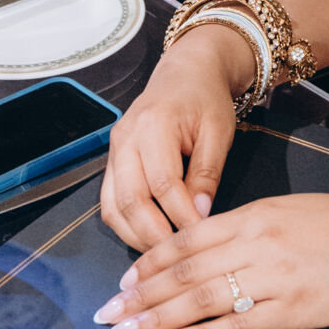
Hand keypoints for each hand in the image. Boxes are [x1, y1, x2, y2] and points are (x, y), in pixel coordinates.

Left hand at [93, 175, 328, 328]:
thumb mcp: (294, 212)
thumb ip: (251, 229)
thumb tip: (207, 253)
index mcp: (257, 215)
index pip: (187, 240)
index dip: (150, 263)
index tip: (124, 282)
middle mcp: (259, 243)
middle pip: (184, 272)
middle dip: (140, 296)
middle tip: (107, 315)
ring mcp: (277, 277)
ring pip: (203, 299)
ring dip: (158, 319)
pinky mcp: (296, 309)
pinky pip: (238, 326)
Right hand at [99, 29, 247, 248]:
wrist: (186, 72)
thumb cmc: (205, 99)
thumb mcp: (218, 131)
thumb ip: (207, 172)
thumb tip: (200, 214)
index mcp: (154, 125)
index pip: (163, 183)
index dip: (180, 215)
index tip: (201, 235)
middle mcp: (126, 139)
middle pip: (130, 200)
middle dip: (154, 235)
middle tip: (179, 256)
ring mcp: (114, 150)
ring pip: (113, 206)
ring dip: (135, 235)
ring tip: (163, 254)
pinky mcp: (112, 161)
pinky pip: (109, 202)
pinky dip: (126, 225)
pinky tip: (148, 237)